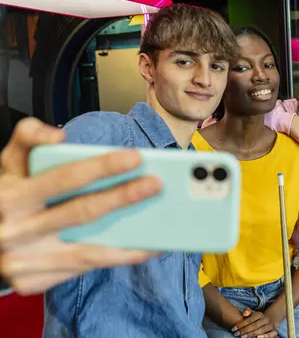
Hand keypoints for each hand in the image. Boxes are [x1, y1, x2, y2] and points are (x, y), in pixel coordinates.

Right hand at [0, 118, 161, 294]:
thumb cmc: (4, 196)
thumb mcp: (6, 163)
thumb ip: (28, 138)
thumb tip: (60, 135)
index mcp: (12, 197)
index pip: (64, 178)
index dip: (101, 168)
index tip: (135, 157)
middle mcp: (17, 231)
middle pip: (82, 213)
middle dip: (123, 197)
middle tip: (156, 185)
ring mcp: (26, 260)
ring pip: (88, 251)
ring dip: (130, 239)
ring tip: (164, 223)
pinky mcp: (34, 281)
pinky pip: (84, 268)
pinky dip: (117, 259)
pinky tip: (145, 247)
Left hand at [231, 307, 276, 337]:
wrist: (270, 320)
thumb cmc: (257, 319)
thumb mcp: (252, 314)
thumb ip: (247, 311)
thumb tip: (244, 314)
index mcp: (260, 314)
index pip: (250, 319)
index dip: (241, 324)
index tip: (233, 328)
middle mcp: (265, 319)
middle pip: (255, 325)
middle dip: (245, 330)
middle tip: (237, 334)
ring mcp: (270, 325)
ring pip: (261, 330)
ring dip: (252, 334)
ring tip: (243, 337)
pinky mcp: (274, 331)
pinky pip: (270, 334)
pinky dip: (265, 336)